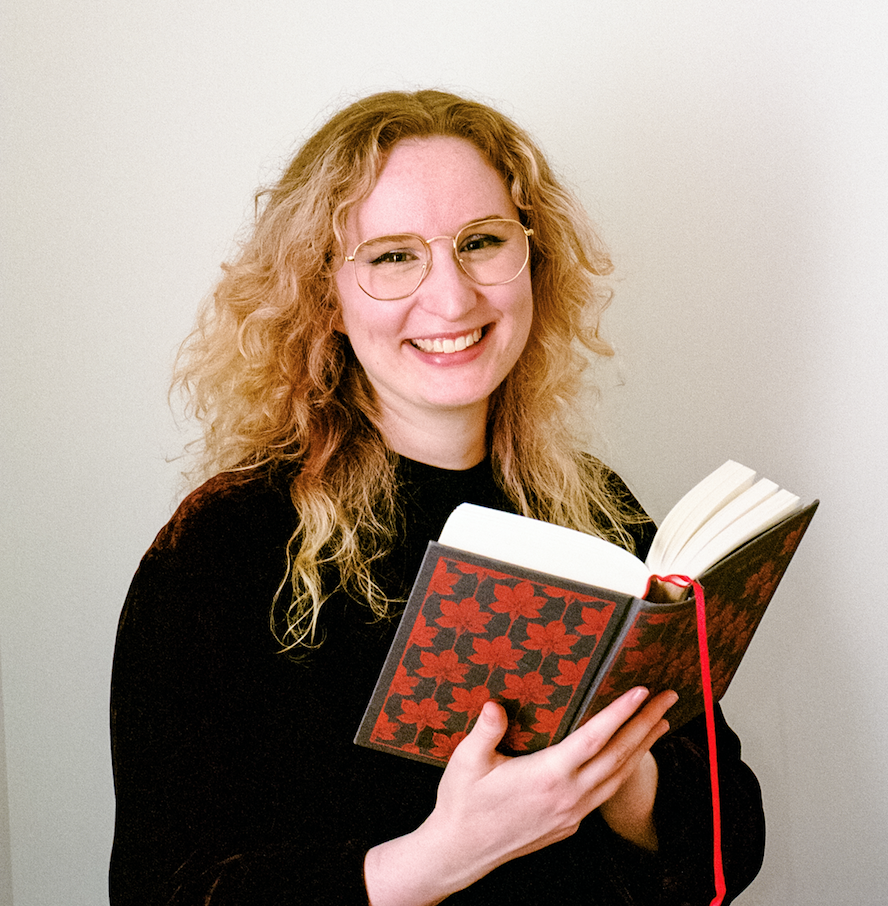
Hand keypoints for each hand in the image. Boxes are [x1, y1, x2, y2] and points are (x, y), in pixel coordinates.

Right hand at [364, 687, 675, 905]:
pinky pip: (606, 793)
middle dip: (647, 723)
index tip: (642, 691)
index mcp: (547, 775)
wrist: (460, 851)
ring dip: (643, 747)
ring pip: (618, 776)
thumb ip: (485, 731)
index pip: (594, 738)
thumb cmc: (462, 803)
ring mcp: (572, 813)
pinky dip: (625, 771)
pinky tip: (629, 759)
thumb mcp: (467, 761)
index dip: (620, 713)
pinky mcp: (568, 824)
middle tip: (669, 697)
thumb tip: (495, 705)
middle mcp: (568, 796)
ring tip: (661, 722)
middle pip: (618, 755)